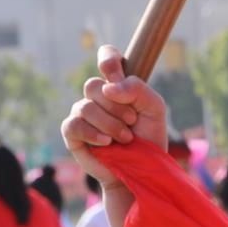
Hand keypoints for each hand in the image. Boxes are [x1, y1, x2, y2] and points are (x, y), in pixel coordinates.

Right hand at [63, 47, 171, 162]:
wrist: (141, 169)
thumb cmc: (148, 138)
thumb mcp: (154, 109)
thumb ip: (138, 90)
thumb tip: (110, 86)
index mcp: (116, 85)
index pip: (107, 57)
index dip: (108, 60)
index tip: (116, 75)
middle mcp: (97, 96)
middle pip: (93, 85)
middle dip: (117, 106)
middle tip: (132, 121)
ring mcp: (82, 114)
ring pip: (85, 106)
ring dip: (110, 123)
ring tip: (125, 138)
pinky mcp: (72, 133)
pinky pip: (74, 124)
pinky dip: (93, 133)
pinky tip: (106, 142)